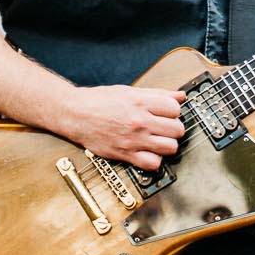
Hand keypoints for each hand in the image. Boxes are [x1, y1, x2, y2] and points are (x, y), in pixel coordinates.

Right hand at [65, 85, 186, 169]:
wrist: (75, 114)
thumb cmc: (99, 101)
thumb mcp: (129, 91)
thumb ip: (157, 94)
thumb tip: (180, 96)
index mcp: (141, 102)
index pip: (175, 108)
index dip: (174, 111)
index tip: (168, 113)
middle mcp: (139, 121)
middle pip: (177, 129)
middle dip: (174, 128)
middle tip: (165, 127)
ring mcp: (134, 139)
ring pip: (170, 147)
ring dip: (168, 144)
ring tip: (159, 140)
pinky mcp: (126, 154)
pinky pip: (153, 164)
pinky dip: (155, 160)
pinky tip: (149, 152)